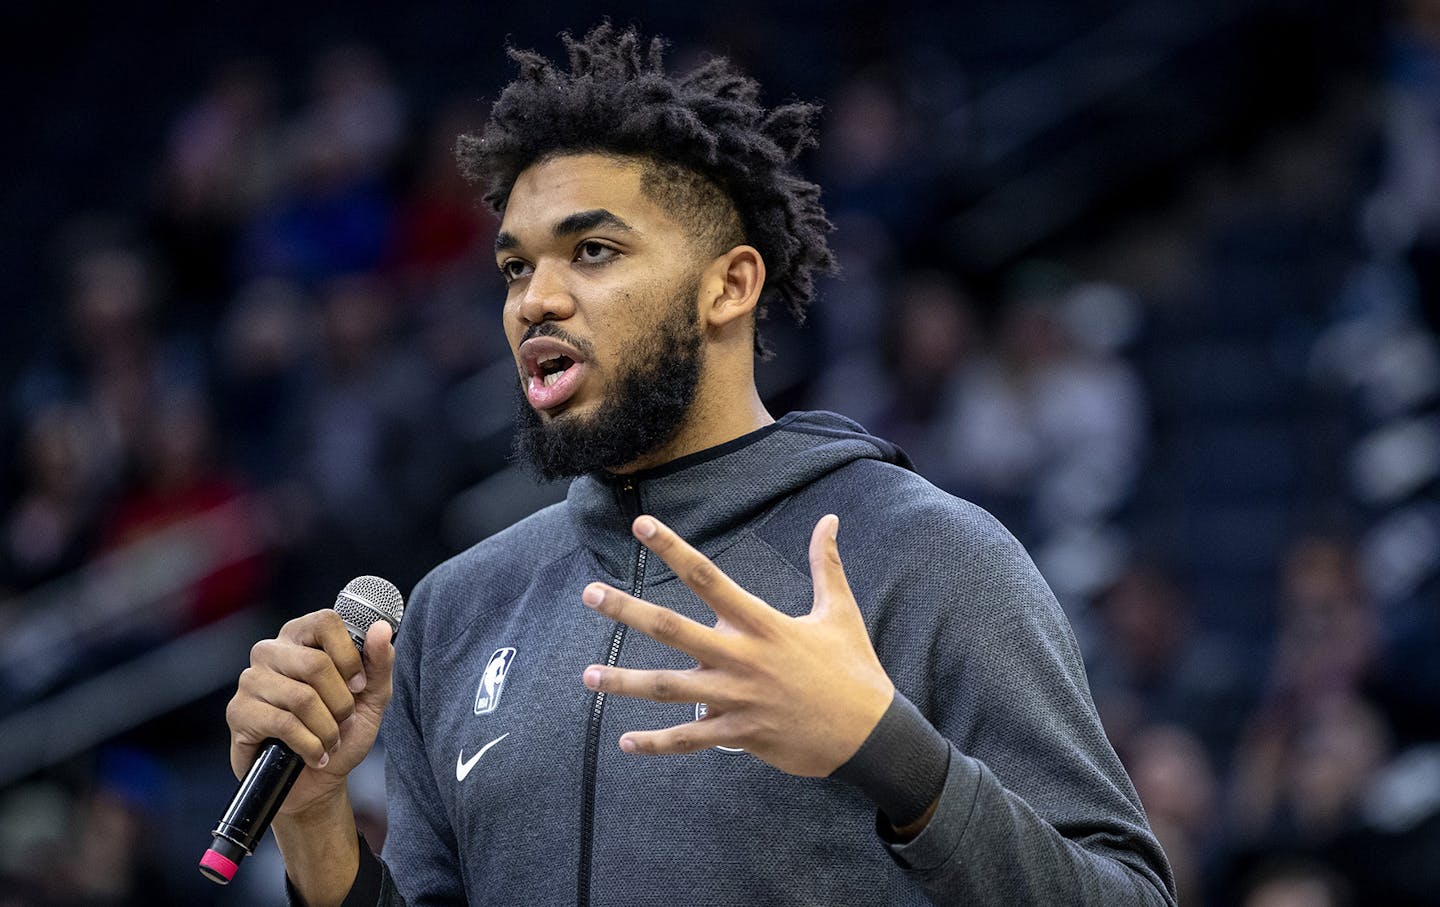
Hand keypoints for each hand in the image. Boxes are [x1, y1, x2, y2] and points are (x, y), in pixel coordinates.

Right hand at [225, 611, 394, 817]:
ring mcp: (250, 680)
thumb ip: (379, 662)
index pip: (326, 622)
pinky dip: (310, 745)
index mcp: (302, 636)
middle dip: (341, 702)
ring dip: (327, 729)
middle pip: (316, 664)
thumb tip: (381, 628)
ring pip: (301, 698)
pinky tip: (314, 754)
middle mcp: (271, 651)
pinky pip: (283, 724)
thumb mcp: (373, 697)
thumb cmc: (344, 732)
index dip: (349, 656)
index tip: (359, 685)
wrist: (318, 780)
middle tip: (344, 721)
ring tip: (330, 740)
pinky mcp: (239, 712)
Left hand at [580, 514, 893, 776]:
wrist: (872, 735)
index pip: (708, 577)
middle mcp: (742, 658)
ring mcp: (737, 699)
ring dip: (625, 683)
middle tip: (590, 594)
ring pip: (669, 689)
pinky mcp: (740, 735)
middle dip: (628, 611)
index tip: (641, 527)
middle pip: (673, 629)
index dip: (673, 549)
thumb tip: (829, 520)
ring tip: (588, 675)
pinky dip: (657, 743)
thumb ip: (827, 565)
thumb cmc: (854, 670)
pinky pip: (689, 740)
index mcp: (762, 624)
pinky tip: (626, 742)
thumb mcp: (840, 613)